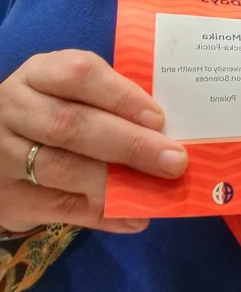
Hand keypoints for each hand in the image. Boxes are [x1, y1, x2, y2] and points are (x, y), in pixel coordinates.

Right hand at [0, 49, 187, 232]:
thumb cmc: (51, 110)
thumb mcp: (69, 93)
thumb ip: (107, 102)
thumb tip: (164, 130)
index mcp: (39, 74)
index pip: (79, 75)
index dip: (121, 96)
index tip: (158, 118)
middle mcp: (15, 110)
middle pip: (72, 126)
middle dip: (129, 144)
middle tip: (173, 160)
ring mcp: (5, 155)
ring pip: (62, 169)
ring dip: (116, 182)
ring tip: (157, 189)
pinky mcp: (8, 197)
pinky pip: (59, 209)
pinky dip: (103, 214)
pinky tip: (135, 217)